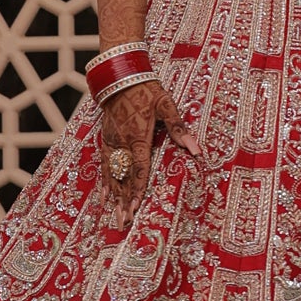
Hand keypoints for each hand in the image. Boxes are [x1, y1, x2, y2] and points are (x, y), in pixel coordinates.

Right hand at [99, 80, 199, 225]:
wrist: (121, 78)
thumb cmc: (147, 91)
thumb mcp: (166, 106)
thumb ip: (179, 128)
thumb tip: (196, 149)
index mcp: (138, 136)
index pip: (139, 168)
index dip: (138, 189)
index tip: (136, 208)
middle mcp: (122, 143)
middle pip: (124, 177)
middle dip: (124, 202)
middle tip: (123, 223)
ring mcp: (112, 143)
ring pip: (112, 175)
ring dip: (114, 197)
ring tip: (115, 217)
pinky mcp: (106, 140)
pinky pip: (104, 165)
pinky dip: (104, 182)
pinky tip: (104, 196)